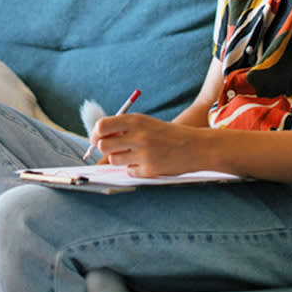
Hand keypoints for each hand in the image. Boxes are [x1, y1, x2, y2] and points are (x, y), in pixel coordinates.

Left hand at [91, 114, 206, 176]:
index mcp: (136, 120)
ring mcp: (143, 154)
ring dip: (120, 159)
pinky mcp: (149, 169)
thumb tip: (97, 139)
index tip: (97, 139)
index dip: (95, 134)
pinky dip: (135, 169)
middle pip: (104, 145)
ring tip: (135, 155)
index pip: (102, 126)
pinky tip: (148, 163)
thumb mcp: (146, 124)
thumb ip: (124, 128)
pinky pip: (129, 171)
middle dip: (106, 149)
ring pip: (114, 160)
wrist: (196, 147)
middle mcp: (138, 136)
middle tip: (114, 149)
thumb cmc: (168, 135)